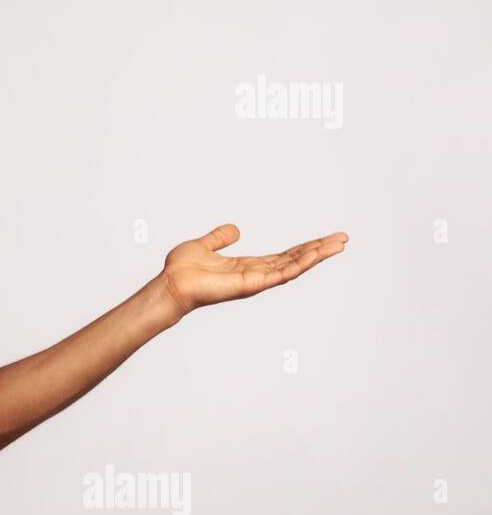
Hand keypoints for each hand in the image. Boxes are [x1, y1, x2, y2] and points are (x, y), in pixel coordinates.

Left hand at [157, 223, 348, 320]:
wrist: (170, 284)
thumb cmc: (181, 270)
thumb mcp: (204, 245)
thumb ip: (220, 238)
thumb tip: (235, 229)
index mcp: (248, 266)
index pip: (284, 256)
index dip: (304, 247)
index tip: (325, 239)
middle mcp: (256, 274)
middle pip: (295, 260)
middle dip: (319, 250)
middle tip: (343, 239)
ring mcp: (256, 281)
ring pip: (294, 266)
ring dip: (317, 255)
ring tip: (339, 244)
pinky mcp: (252, 284)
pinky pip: (281, 273)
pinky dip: (300, 264)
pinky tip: (317, 253)